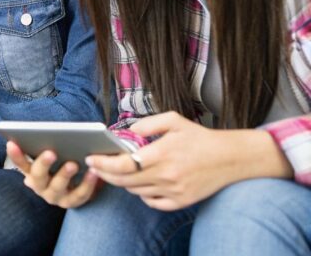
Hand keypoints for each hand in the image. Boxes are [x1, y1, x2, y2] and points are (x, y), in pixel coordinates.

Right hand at [6, 141, 100, 208]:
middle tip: (51, 152)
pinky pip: (79, 195)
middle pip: (38, 177)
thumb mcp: (52, 157)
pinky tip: (93, 172)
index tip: (11, 143)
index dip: (15, 155)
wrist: (77, 187)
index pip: (20, 163)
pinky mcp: (71, 203)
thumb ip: (46, 147)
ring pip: (57, 187)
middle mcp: (40, 186)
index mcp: (31, 173)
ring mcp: (55, 196)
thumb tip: (49, 135)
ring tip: (73, 163)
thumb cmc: (62, 165)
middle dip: (43, 164)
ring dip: (64, 175)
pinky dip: (86, 184)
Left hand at [86, 112, 291, 210]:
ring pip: (137, 192)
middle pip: (125, 181)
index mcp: (162, 153)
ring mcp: (175, 190)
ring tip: (118, 173)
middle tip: (97, 167)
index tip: (91, 159)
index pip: (124, 164)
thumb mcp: (174, 120)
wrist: (232, 157)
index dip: (103, 163)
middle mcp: (167, 174)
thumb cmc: (200, 137)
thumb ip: (147, 124)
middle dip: (106, 174)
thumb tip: (126, 131)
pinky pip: (153, 203)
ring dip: (124, 183)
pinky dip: (143, 195)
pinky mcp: (182, 201)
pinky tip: (141, 185)